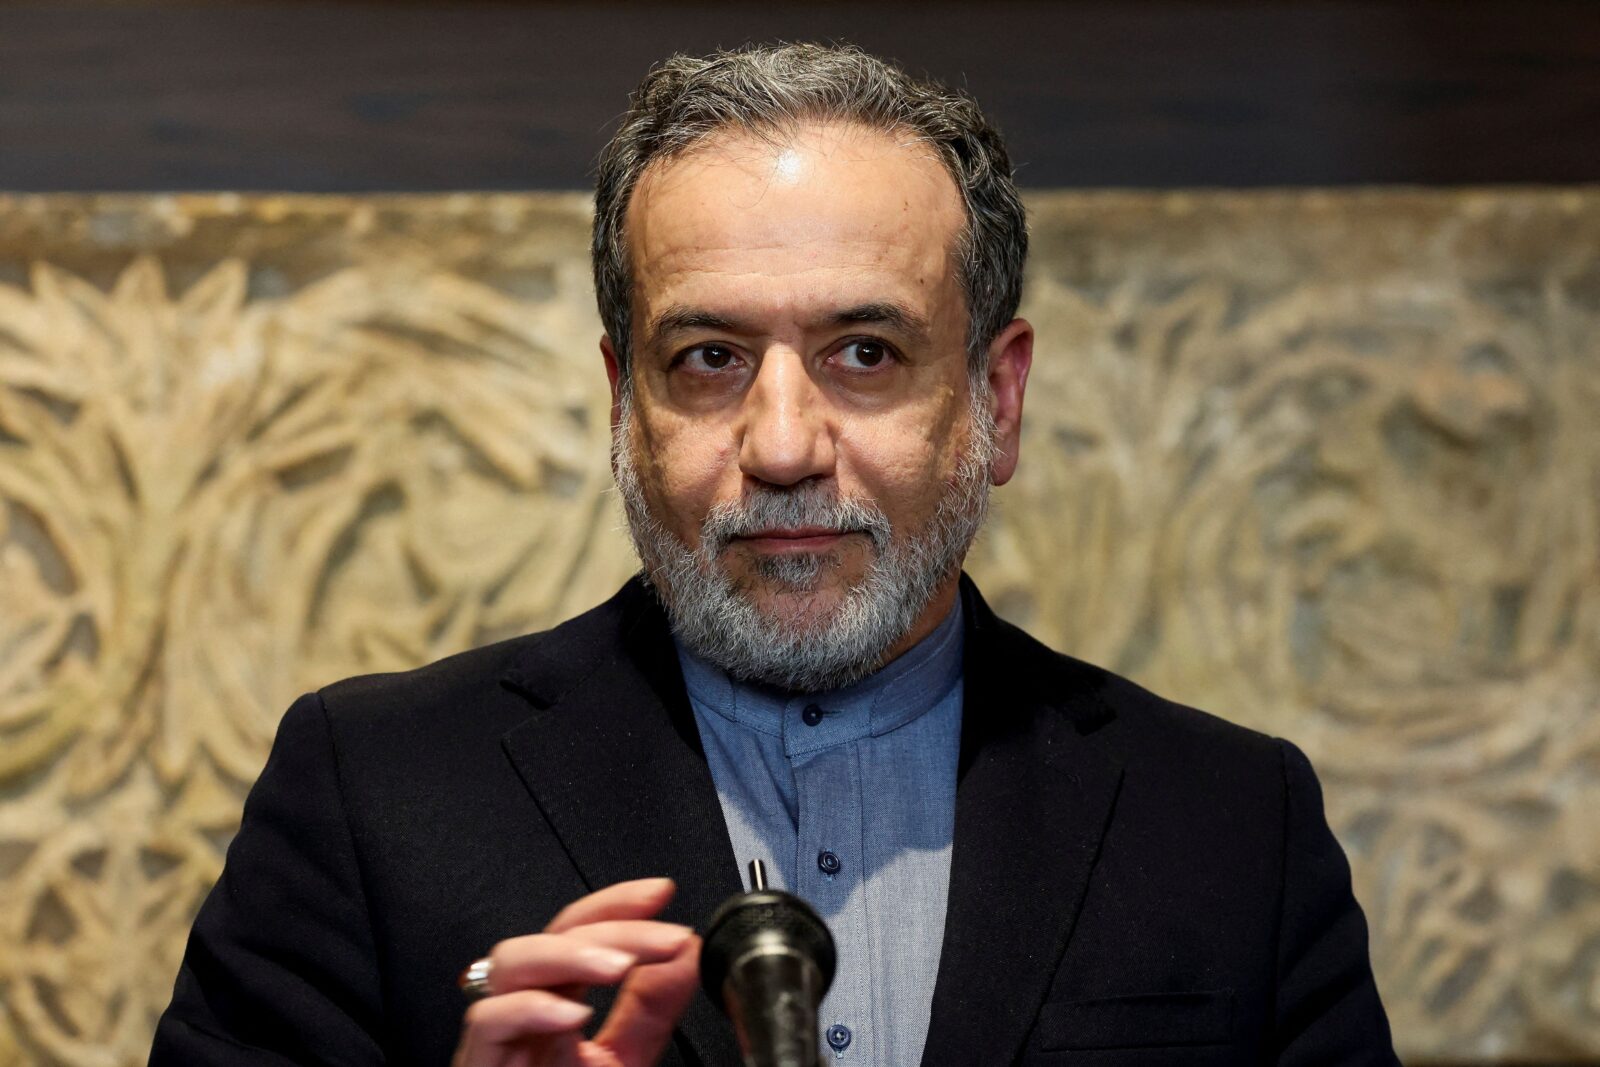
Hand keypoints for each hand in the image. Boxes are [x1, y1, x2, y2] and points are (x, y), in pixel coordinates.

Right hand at [451, 877, 699, 1066]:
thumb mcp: (623, 1060)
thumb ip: (651, 1008)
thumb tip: (689, 953)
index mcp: (557, 1003)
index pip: (578, 931)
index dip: (617, 904)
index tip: (662, 891)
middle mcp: (524, 1012)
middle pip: (551, 937)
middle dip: (611, 925)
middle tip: (666, 936)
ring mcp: (498, 1041)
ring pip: (509, 963)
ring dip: (570, 955)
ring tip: (620, 966)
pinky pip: (487, 1022)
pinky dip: (530, 1008)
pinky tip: (573, 1014)